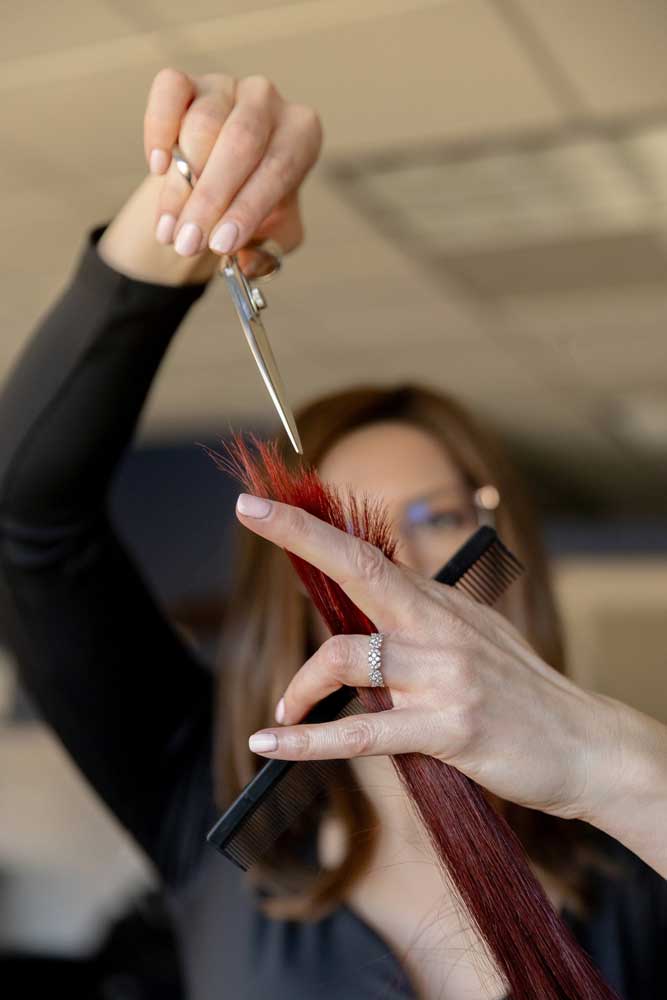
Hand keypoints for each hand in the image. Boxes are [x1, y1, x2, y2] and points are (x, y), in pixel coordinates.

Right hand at [143, 69, 321, 268]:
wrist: (222, 181)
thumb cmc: (254, 203)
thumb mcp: (274, 235)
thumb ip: (268, 251)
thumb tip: (245, 262)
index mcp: (301, 134)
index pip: (278, 168)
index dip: (247, 209)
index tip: (221, 244)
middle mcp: (268, 101)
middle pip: (240, 143)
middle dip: (210, 200)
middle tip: (188, 243)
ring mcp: (225, 86)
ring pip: (202, 126)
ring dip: (180, 186)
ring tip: (170, 231)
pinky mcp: (186, 82)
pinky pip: (169, 92)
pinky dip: (159, 129)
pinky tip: (158, 168)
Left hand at [234, 492, 623, 825]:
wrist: (586, 746)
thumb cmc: (523, 695)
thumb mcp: (475, 640)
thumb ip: (421, 626)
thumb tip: (366, 619)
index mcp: (441, 604)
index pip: (368, 556)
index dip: (313, 528)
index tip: (264, 504)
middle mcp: (440, 626)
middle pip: (359, 570)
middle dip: (300, 536)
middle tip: (248, 514)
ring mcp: (445, 675)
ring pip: (346, 659)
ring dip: (300, 687)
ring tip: (285, 713)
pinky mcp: (449, 727)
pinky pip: (362, 731)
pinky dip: (309, 740)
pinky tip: (272, 741)